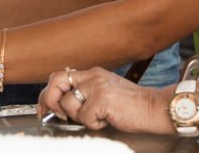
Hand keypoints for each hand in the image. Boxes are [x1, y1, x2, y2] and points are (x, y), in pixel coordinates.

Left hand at [39, 67, 171, 133]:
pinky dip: (94, 124)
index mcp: (92, 74)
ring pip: (68, 103)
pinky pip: (84, 117)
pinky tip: (106, 120)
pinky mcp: (102, 98)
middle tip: (59, 115)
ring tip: (97, 117)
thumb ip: (86, 95)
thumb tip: (62, 108)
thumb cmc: (132, 106)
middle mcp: (92, 76)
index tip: (45, 109)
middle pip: (55, 81)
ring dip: (79, 117)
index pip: (60, 76)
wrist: (153, 108)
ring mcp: (97, 86)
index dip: (48, 93)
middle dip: (50, 100)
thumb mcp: (105, 94)